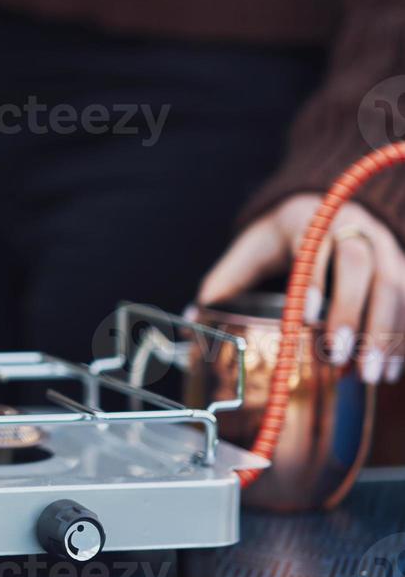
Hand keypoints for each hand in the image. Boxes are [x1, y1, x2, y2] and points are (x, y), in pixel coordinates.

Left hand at [199, 194, 404, 384]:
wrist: (328, 202)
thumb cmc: (286, 233)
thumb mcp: (252, 245)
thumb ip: (227, 277)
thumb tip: (193, 316)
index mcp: (312, 220)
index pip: (316, 247)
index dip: (315, 281)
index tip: (305, 316)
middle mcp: (354, 228)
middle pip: (361, 266)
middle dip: (352, 313)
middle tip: (339, 355)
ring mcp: (384, 246)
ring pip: (394, 285)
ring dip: (387, 332)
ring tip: (372, 374)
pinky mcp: (401, 266)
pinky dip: (403, 336)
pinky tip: (392, 369)